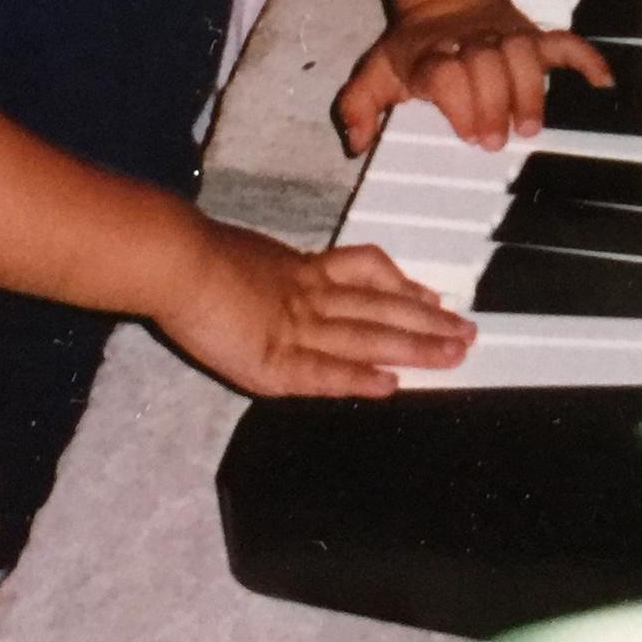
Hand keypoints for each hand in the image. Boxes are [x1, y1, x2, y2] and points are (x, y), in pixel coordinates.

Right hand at [151, 216, 474, 399]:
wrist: (173, 259)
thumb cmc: (195, 255)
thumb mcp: (248, 256)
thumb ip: (273, 274)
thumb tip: (279, 278)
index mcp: (301, 270)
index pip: (366, 274)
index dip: (404, 286)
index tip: (434, 296)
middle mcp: (309, 295)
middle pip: (380, 305)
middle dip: (427, 321)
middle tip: (467, 332)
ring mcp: (295, 327)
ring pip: (367, 336)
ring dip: (413, 348)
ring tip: (452, 356)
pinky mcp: (274, 359)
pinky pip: (325, 372)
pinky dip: (358, 378)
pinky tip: (388, 385)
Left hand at [334, 0, 614, 154]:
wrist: (444, 0)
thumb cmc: (413, 50)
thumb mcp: (376, 74)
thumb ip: (358, 108)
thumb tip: (355, 143)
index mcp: (431, 55)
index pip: (444, 71)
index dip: (456, 97)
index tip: (464, 131)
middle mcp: (471, 44)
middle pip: (486, 65)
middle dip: (492, 102)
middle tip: (493, 140)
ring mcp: (504, 38)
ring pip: (522, 54)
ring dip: (529, 89)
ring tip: (529, 126)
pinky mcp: (531, 36)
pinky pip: (563, 42)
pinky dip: (585, 58)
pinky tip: (602, 81)